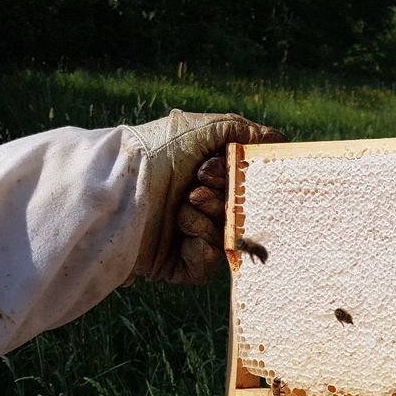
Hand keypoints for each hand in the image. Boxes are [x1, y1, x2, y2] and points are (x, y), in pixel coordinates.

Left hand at [127, 110, 284, 283]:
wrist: (114, 190)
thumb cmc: (153, 153)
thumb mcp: (198, 129)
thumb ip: (240, 131)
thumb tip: (280, 139)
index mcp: (204, 181)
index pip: (241, 187)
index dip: (236, 180)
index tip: (211, 169)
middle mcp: (198, 209)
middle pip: (237, 214)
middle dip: (222, 200)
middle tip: (197, 187)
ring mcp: (188, 239)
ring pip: (227, 239)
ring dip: (209, 221)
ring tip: (183, 207)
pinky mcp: (179, 266)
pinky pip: (210, 265)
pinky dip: (202, 248)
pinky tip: (183, 233)